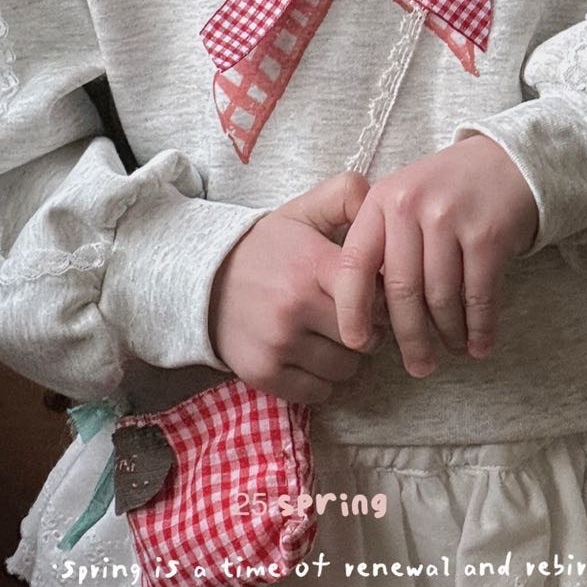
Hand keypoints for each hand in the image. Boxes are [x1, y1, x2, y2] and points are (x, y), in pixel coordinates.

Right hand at [208, 170, 389, 405]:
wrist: (205, 279)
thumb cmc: (267, 247)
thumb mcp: (303, 211)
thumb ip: (346, 195)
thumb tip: (379, 197)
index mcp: (311, 265)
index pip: (375, 295)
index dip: (381, 297)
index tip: (373, 292)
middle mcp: (295, 306)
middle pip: (365, 337)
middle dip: (368, 329)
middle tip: (353, 316)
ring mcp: (278, 343)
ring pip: (345, 368)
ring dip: (346, 357)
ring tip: (331, 335)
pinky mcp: (263, 373)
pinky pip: (319, 392)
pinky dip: (322, 380)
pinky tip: (311, 355)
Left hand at [331, 135, 538, 377]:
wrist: (509, 160)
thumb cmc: (448, 190)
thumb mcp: (405, 199)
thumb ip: (384, 244)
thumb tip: (371, 314)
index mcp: (382, 200)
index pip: (355, 264)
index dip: (351, 309)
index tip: (355, 342)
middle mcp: (412, 205)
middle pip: (402, 291)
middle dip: (409, 338)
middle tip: (418, 365)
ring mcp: (451, 219)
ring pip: (440, 299)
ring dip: (448, 334)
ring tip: (451, 348)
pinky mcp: (488, 235)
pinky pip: (478, 297)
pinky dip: (479, 328)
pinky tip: (479, 344)